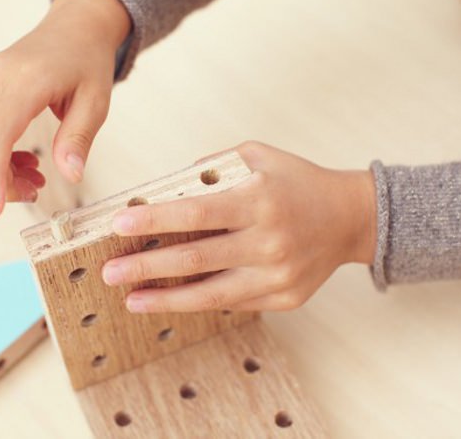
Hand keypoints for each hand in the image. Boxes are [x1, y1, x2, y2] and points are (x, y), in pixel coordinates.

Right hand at [0, 0, 130, 215]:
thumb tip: (71, 176)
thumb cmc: (87, 62)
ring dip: (0, 170)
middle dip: (3, 181)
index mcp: (24, 80)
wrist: (74, 28)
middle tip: (36, 193)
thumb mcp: (95, 102)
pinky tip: (25, 160)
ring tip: (36, 178)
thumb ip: (78, 139)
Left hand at [102, 142, 376, 311]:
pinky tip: (171, 299)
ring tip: (131, 299)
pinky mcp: (283, 298)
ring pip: (210, 295)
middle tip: (110, 271)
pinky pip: (232, 303)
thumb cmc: (299, 183)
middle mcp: (269, 241)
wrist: (350, 218)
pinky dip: (198, 302)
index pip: (196, 213)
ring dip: (165, 299)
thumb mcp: (258, 156)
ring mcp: (278, 275)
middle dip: (145, 267)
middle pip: (195, 259)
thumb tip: (164, 188)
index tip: (118, 224)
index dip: (154, 220)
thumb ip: (211, 168)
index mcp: (259, 200)